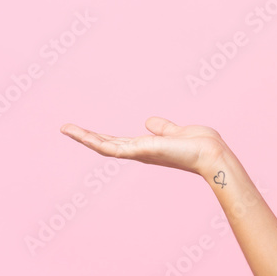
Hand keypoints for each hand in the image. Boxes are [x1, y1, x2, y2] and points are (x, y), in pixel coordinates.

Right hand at [59, 117, 226, 175]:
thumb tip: (149, 121)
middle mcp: (140, 152)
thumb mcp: (175, 131)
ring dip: (84, 138)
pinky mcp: (141, 151)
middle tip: (65, 129)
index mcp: (147, 147)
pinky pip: (113, 148)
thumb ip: (162, 128)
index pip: (119, 141)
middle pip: (107, 144)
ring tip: (65, 129)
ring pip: (104, 146)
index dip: (101, 137)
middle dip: (86, 137)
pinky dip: (96, 142)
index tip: (84, 131)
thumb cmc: (199, 144)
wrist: (211, 153)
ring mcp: (139, 153)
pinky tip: (81, 136)